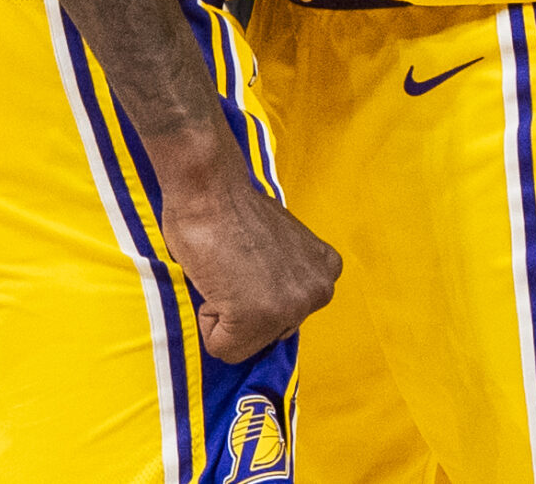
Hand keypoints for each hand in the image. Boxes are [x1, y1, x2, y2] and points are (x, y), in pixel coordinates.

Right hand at [153, 140, 342, 362]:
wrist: (210, 189)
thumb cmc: (234, 208)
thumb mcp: (285, 244)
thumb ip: (287, 273)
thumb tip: (269, 293)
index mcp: (327, 271)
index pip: (287, 312)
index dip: (256, 290)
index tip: (247, 261)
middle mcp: (318, 292)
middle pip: (270, 330)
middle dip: (246, 308)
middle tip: (233, 268)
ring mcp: (290, 307)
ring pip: (245, 341)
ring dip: (227, 312)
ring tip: (224, 272)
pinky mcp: (256, 318)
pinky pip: (222, 347)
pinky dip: (208, 321)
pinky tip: (214, 281)